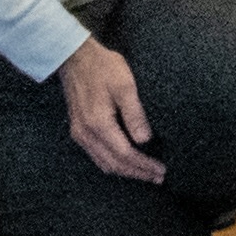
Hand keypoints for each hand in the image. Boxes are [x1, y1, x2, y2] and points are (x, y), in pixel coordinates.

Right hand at [58, 41, 163, 184]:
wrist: (75, 58)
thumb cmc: (103, 68)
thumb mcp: (125, 86)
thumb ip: (134, 114)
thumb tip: (145, 140)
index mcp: (98, 124)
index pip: (125, 154)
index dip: (143, 165)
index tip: (160, 171)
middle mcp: (86, 134)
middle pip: (113, 164)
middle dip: (136, 173)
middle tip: (157, 177)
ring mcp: (79, 134)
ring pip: (103, 163)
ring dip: (124, 171)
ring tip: (145, 173)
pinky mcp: (78, 130)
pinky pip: (96, 155)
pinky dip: (112, 163)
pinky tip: (125, 162)